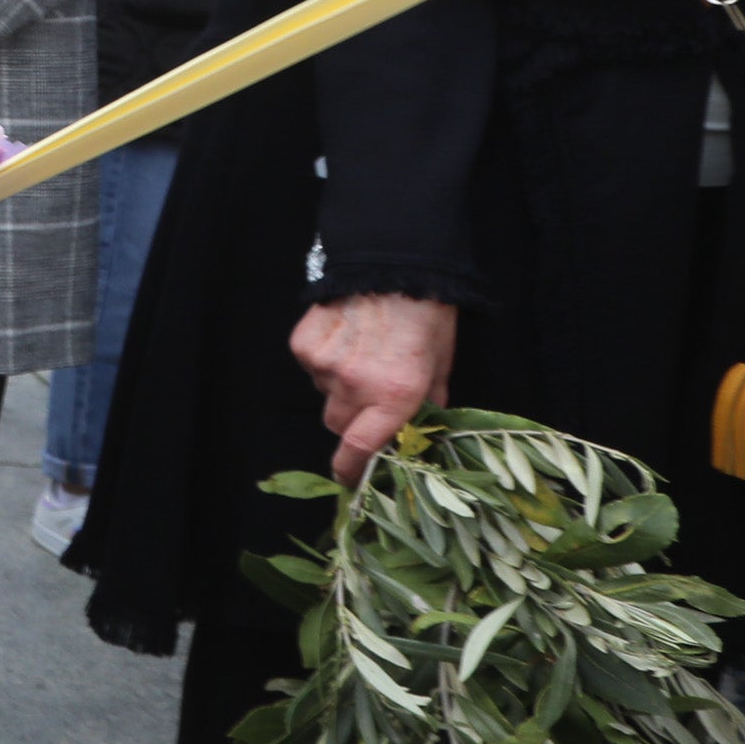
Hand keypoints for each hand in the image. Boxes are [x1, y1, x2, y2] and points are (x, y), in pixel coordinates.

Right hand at [297, 294, 456, 483]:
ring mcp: (324, 363)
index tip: (350, 480)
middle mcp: (356, 383)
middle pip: (338, 424)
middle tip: (371, 394)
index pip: (362, 448)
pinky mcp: (304, 343)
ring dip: (340, 385)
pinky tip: (345, 336)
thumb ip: (427, 402)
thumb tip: (417, 430)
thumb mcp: (440, 363)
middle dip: (352, 417)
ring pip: (324, 393)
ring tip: (362, 352)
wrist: (392, 263)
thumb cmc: (426, 314)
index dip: (352, 470)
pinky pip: (311, 367)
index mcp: (395, 394)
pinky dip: (325, 360)